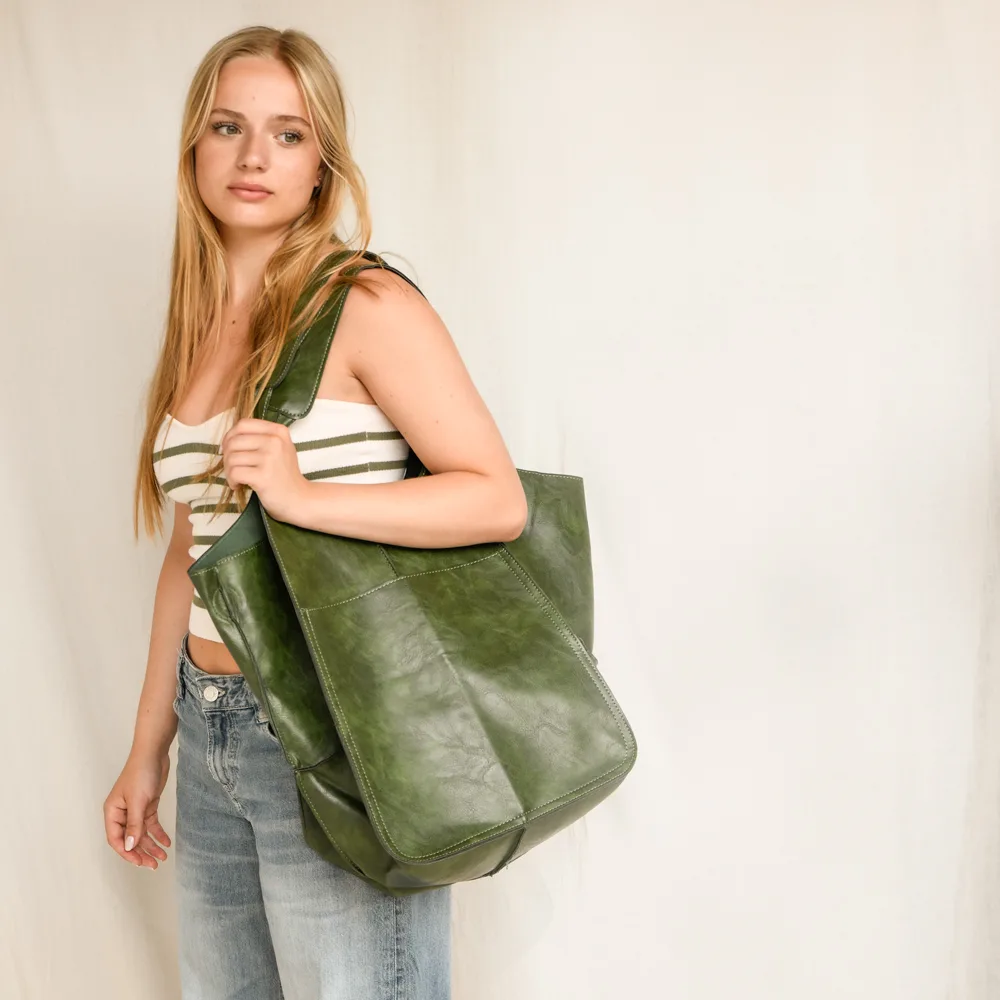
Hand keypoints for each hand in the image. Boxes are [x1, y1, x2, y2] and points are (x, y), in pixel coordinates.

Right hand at [103, 750, 171, 868]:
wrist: (154, 753)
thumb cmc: (141, 773)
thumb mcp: (138, 801)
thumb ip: (135, 824)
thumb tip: (130, 846)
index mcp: (112, 812)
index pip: (116, 839)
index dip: (127, 853)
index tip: (140, 863)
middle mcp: (122, 814)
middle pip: (130, 839)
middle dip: (141, 853)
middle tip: (153, 864)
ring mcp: (135, 810)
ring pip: (141, 834)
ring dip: (151, 845)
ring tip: (162, 857)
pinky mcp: (147, 805)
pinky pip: (151, 824)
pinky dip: (158, 834)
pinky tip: (166, 842)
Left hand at [221, 417, 308, 520]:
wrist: (298, 498)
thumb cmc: (284, 475)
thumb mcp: (279, 448)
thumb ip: (259, 438)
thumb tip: (228, 438)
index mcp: (278, 431)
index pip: (243, 425)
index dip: (230, 436)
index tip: (230, 450)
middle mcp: (275, 441)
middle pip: (233, 441)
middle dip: (227, 456)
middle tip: (234, 468)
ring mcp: (270, 458)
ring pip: (231, 458)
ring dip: (229, 471)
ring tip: (237, 478)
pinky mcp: (263, 476)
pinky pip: (234, 473)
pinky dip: (232, 481)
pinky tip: (238, 485)